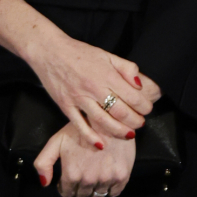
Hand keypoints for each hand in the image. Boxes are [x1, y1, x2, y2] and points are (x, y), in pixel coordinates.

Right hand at [26, 27, 158, 147]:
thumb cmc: (79, 53)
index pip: (132, 96)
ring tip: (128, 134)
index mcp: (106, 74)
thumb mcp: (106, 54)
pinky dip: (91, 137)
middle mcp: (93, 88)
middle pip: (120, 112)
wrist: (49, 51)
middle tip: (140, 123)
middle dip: (135, 121)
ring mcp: (79, 98)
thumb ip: (126, 67)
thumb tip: (140, 84)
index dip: (144, 106)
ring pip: (103, 121)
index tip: (146, 109)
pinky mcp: (66, 106)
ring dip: (119, 131)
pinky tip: (101, 145)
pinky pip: (80, 125)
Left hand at [35, 121, 135, 196]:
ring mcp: (106, 179)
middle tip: (82, 174)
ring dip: (94, 189)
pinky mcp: (122, 176)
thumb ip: (44, 162)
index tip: (68, 179)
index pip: (66, 193)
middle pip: (82, 196)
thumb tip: (44, 183)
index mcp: (72, 173)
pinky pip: (114, 193)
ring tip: (94, 174)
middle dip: (79, 188)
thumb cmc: (81, 128)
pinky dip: (110, 189)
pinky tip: (106, 177)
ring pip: (97, 196)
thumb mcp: (57, 141)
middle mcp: (89, 180)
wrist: (108, 117)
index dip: (65, 187)